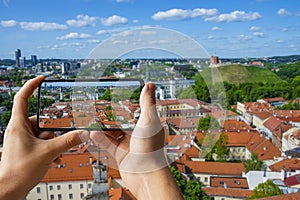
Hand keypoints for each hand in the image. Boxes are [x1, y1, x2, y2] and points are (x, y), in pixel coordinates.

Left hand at [0, 76, 88, 199]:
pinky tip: (53, 158)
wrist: (8, 191)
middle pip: (40, 120)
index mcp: (18, 125)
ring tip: (54, 154)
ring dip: (52, 143)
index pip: (23, 97)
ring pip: (42, 133)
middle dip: (51, 131)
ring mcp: (22, 140)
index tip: (42, 78)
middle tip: (56, 140)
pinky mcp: (25, 149)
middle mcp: (18, 130)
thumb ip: (68, 141)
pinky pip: (41, 143)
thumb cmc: (18, 172)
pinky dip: (49, 149)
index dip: (32, 85)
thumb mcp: (48, 152)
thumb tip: (83, 133)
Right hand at [90, 83, 182, 198]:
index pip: (136, 111)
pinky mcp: (121, 155)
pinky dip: (100, 139)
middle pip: (122, 122)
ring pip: (113, 133)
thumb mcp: (148, 120)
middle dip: (111, 116)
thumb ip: (147, 103)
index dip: (127, 104)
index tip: (117, 96)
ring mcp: (129, 145)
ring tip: (93, 119)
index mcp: (147, 126)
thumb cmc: (151, 150)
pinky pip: (108, 144)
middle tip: (100, 107)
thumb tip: (150, 85)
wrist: (145, 175)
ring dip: (103, 127)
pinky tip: (92, 133)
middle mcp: (138, 135)